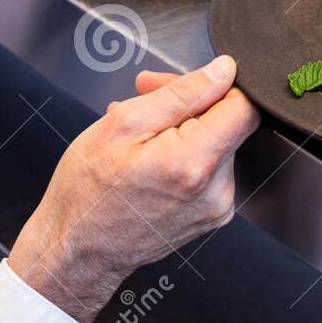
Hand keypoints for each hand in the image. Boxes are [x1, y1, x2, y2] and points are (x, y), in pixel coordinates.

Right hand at [6, 55, 258, 322]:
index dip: (217, 84)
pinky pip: (208, 169)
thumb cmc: (88, 191)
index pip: (245, 106)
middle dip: (188, 103)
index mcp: (195, 163)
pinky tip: (148, 154)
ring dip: (182, 127)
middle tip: (144, 95)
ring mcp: (217, 208)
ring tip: (137, 131)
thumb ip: (182, 93)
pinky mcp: (211, 216)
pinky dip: (183, 153)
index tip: (185, 83)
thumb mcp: (124, 124)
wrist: (75, 252)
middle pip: (227, 123)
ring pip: (217, 143)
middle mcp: (216, 190)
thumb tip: (224, 71)